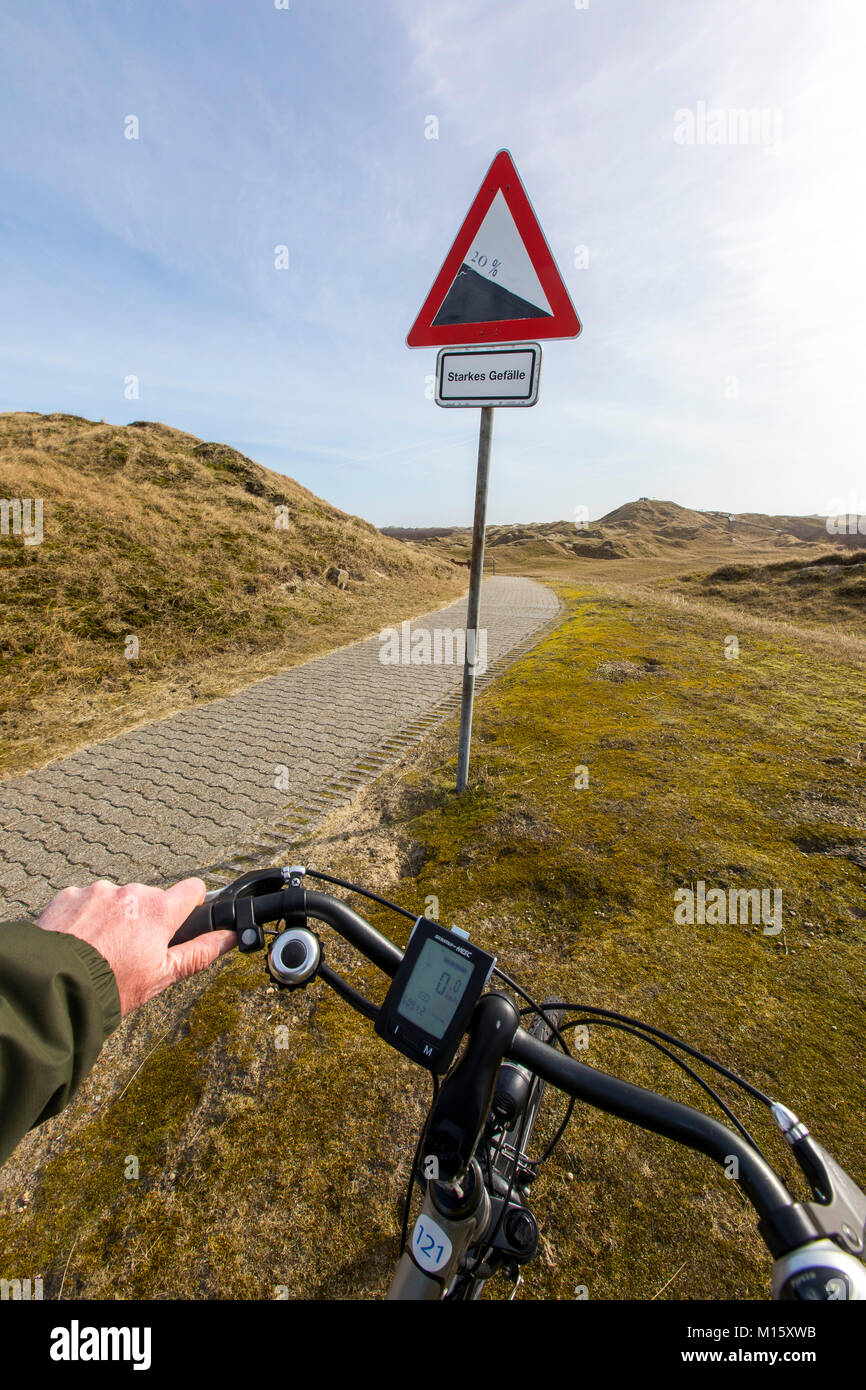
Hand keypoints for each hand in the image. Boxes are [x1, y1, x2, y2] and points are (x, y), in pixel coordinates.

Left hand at [35, 878, 236, 1016]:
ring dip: (113, 917)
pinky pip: (85, 901)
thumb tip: (231, 937)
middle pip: (150, 898)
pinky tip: (77, 943)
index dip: (190, 905)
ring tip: (98, 950)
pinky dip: (84, 918)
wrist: (54, 985)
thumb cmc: (110, 986)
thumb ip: (199, 952)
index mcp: (159, 910)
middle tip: (130, 952)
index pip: (192, 888)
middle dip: (144, 919)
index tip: (181, 921)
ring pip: (116, 900)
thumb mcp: (161, 976)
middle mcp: (131, 891)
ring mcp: (98, 891)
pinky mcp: (69, 895)